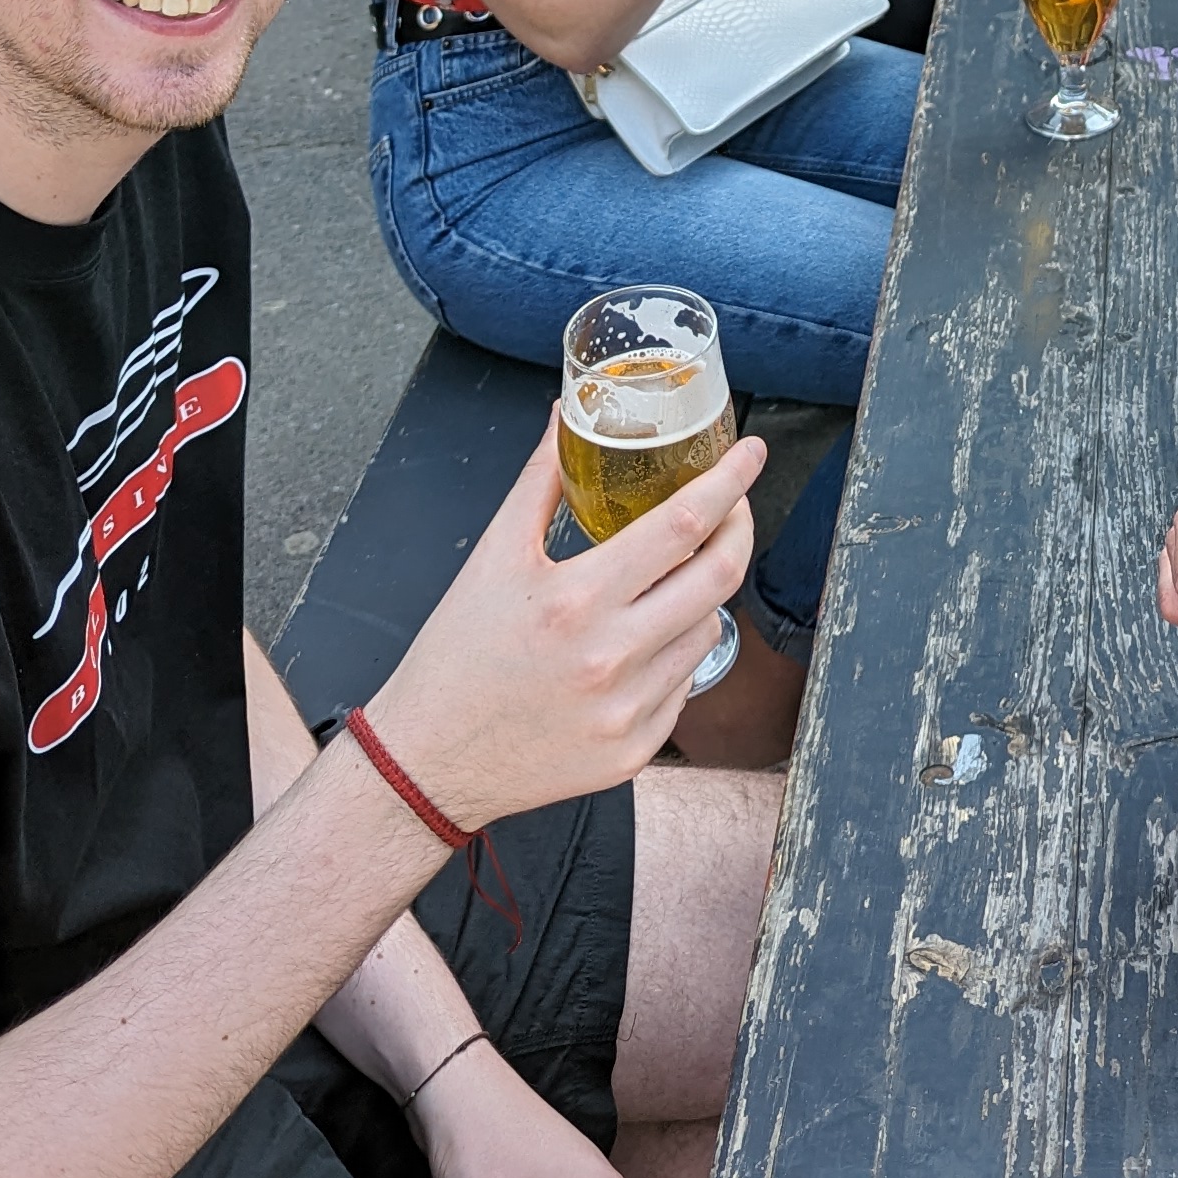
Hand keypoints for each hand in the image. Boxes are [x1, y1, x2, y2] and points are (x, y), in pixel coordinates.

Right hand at [367, 417, 761, 831]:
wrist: (428, 761)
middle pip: (719, 576)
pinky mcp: (635, 751)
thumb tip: (568, 417)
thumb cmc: (456, 657)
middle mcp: (611, 658)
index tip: (750, 454)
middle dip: (739, 528)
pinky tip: (642, 642)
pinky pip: (684, 684)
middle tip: (733, 506)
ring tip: (672, 578)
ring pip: (708, 629)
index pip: (683, 525)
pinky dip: (676, 652)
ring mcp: (629, 711)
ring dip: (704, 593)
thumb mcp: (494, 557)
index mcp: (577, 601)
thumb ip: (542, 480)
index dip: (729, 482)